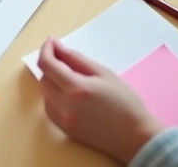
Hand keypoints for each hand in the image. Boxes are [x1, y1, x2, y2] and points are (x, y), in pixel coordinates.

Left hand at [37, 38, 162, 163]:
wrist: (134, 136)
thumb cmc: (125, 101)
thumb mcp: (103, 73)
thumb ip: (76, 59)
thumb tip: (55, 47)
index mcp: (76, 89)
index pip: (47, 65)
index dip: (46, 50)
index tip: (51, 41)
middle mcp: (65, 106)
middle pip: (43, 79)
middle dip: (50, 65)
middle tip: (64, 58)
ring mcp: (63, 120)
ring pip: (44, 94)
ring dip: (51, 82)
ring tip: (70, 78)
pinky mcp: (64, 130)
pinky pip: (49, 108)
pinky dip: (53, 97)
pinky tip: (69, 95)